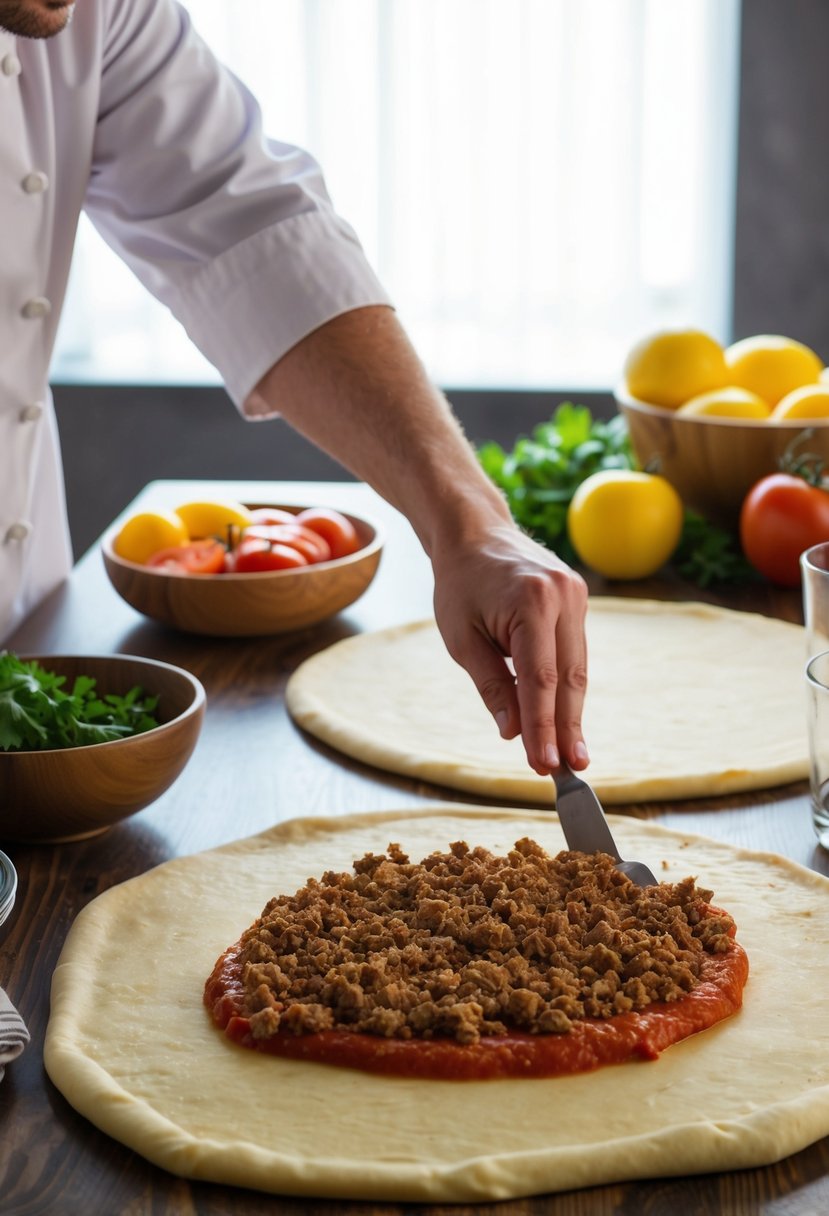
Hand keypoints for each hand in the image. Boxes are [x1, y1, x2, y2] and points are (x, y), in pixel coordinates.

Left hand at [431, 523, 588, 775]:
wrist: (474, 533)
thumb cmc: (460, 584)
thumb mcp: (462, 638)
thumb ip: (492, 685)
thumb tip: (515, 732)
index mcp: (531, 603)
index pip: (541, 679)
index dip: (543, 727)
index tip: (544, 764)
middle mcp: (563, 596)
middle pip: (569, 678)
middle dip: (566, 728)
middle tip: (568, 771)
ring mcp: (577, 595)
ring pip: (577, 668)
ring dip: (571, 713)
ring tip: (570, 754)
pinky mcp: (579, 599)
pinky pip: (575, 652)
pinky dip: (567, 686)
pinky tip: (564, 718)